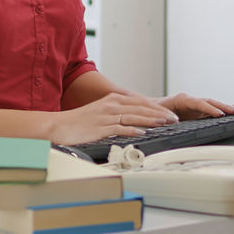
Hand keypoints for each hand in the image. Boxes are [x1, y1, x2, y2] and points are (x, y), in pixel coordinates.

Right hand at [49, 92, 179, 144]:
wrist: (59, 126)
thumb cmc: (80, 122)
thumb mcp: (101, 113)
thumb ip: (117, 114)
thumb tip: (135, 122)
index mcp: (112, 100)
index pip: (140, 102)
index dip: (157, 108)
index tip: (169, 113)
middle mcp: (111, 105)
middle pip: (141, 107)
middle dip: (159, 113)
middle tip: (174, 118)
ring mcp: (106, 116)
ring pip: (134, 116)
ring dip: (151, 120)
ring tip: (165, 123)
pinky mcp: (101, 127)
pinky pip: (120, 128)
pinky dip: (133, 130)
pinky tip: (143, 133)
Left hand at [154, 92, 233, 120]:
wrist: (148, 110)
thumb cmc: (152, 111)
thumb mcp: (156, 113)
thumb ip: (164, 117)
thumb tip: (173, 121)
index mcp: (181, 99)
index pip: (198, 103)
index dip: (209, 108)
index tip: (219, 113)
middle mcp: (190, 101)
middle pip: (209, 102)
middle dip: (222, 106)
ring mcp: (194, 107)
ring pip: (212, 105)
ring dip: (224, 108)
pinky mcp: (196, 112)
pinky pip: (211, 110)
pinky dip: (221, 110)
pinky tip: (231, 111)